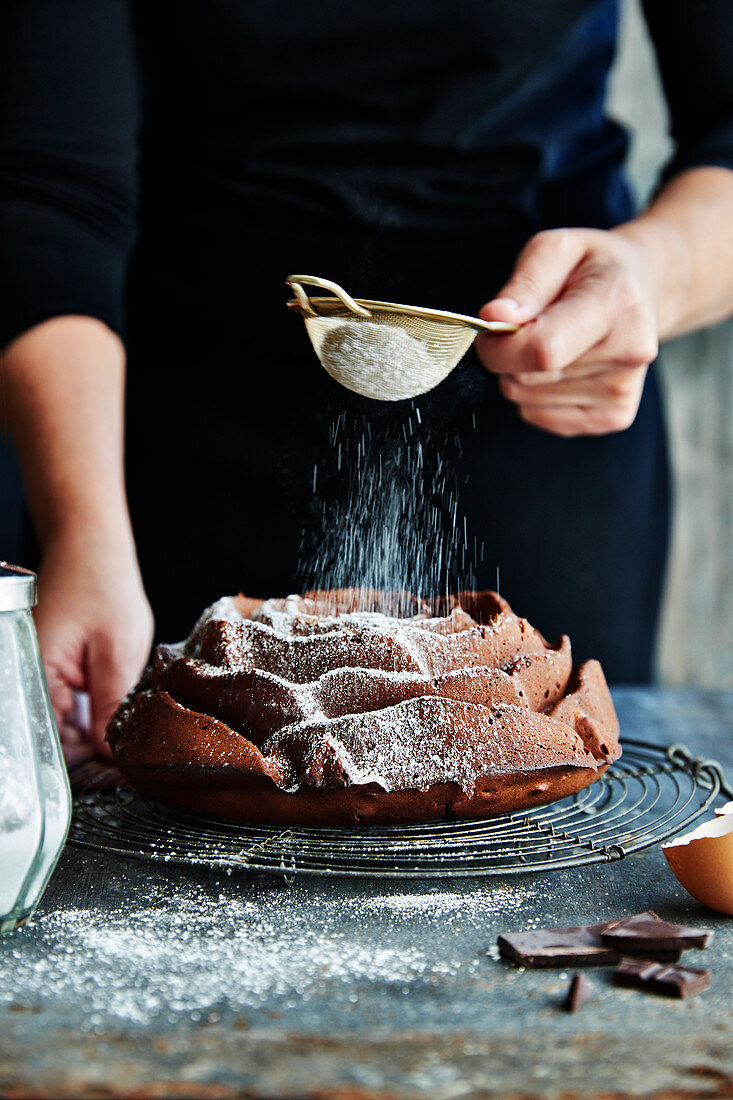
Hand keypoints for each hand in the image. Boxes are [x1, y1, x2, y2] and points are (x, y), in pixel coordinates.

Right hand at [34, 528, 153, 764]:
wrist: (90, 549)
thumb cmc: (102, 588)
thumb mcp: (117, 653)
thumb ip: (110, 707)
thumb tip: (110, 755)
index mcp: (33, 676)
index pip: (50, 740)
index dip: (85, 761)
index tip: (119, 772)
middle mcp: (27, 680)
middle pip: (54, 738)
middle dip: (90, 749)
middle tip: (129, 755)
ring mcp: (37, 677)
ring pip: (62, 725)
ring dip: (91, 732)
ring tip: (125, 730)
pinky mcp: (50, 672)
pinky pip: (66, 706)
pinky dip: (89, 712)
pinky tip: (113, 709)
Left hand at [475, 228, 659, 435]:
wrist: (644, 290)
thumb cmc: (595, 268)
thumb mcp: (556, 248)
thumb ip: (524, 283)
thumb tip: (494, 318)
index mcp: (616, 304)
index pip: (542, 350)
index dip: (500, 346)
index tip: (492, 328)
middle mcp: (628, 353)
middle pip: (528, 379)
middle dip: (508, 355)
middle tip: (529, 327)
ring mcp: (623, 390)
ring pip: (526, 401)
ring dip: (522, 374)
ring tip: (552, 342)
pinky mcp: (614, 417)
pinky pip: (539, 416)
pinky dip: (535, 395)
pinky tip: (561, 366)